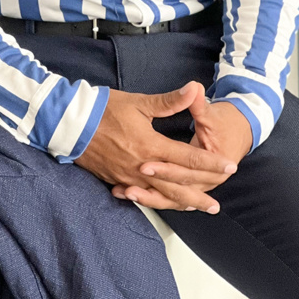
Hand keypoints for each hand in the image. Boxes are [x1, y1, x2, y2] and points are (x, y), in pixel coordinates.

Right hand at [111, 84, 252, 212]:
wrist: (70, 124)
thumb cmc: (104, 110)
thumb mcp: (139, 102)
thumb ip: (169, 101)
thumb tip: (194, 89)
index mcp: (151, 146)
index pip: (188, 158)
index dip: (210, 163)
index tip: (228, 168)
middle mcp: (142, 166)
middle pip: (177, 186)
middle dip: (199, 196)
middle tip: (216, 206)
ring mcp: (128, 176)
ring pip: (159, 195)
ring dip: (180, 203)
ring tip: (195, 209)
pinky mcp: (116, 179)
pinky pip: (140, 196)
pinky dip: (154, 202)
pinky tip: (162, 204)